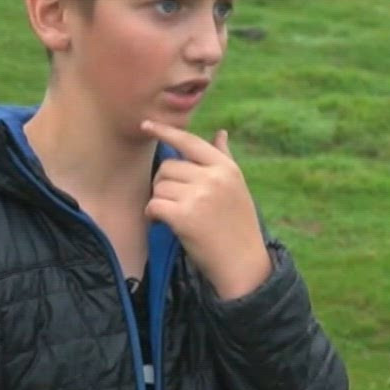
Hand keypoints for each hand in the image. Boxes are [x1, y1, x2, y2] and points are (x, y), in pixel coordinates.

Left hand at [139, 121, 271, 299]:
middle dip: (164, 183)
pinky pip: (154, 205)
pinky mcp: (185, 216)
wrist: (243, 264)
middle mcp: (213, 178)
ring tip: (175, 216)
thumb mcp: (237, 188)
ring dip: (160, 201)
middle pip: (168, 166)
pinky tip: (163, 223)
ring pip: (160, 186)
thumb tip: (220, 133)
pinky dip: (153, 215)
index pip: (190, 141)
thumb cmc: (238, 226)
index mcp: (226, 168)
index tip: (146, 125)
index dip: (166, 131)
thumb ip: (224, 158)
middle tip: (175, 202)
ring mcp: (199, 196)